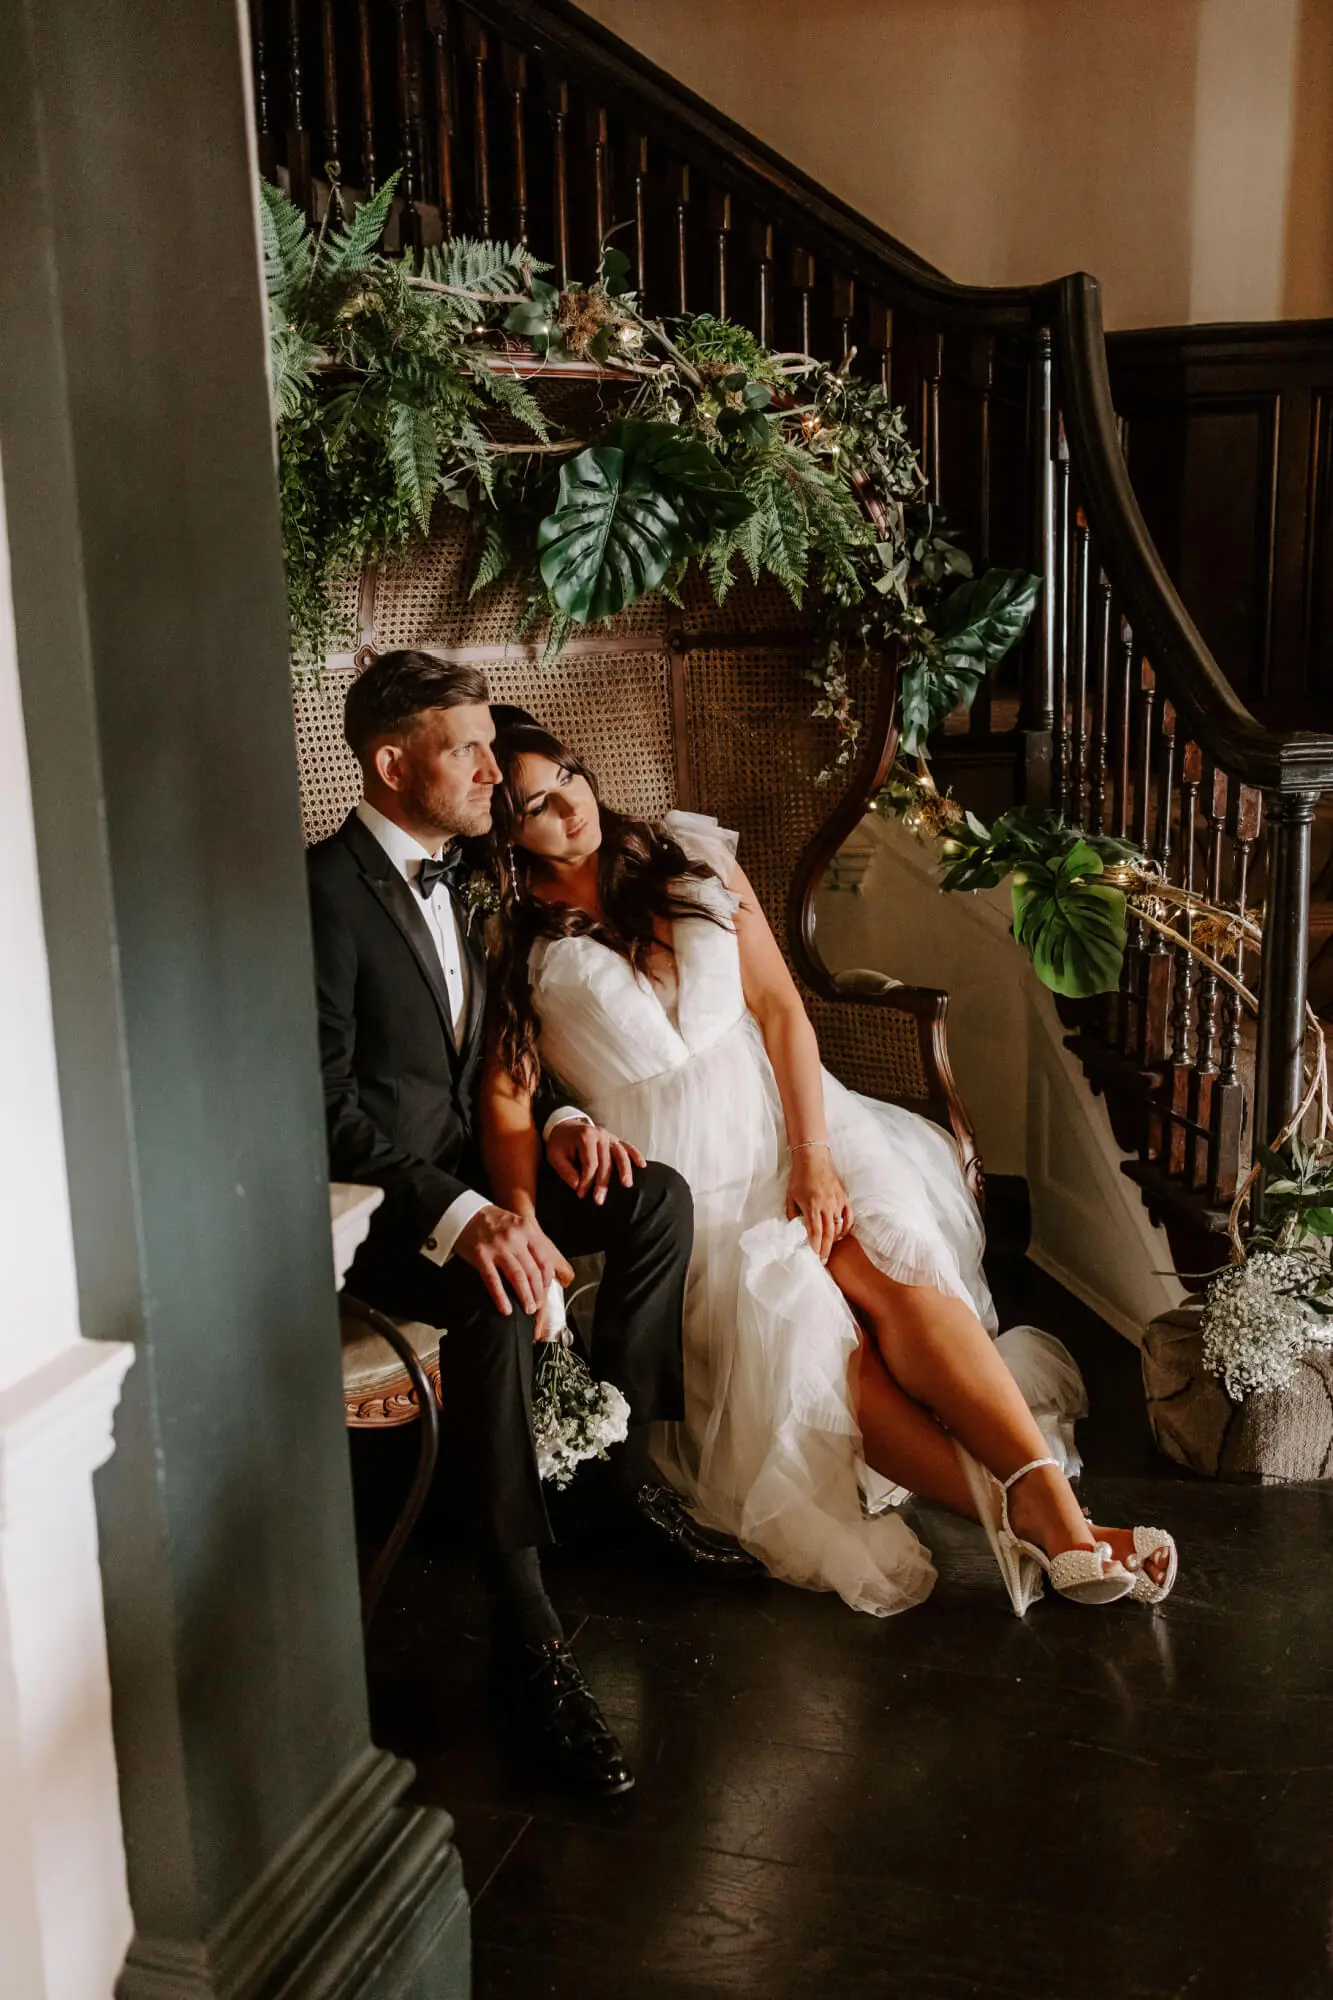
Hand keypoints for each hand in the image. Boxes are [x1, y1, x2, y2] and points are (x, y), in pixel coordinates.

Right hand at [455, 1205, 573, 1315]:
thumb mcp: (517, 1224)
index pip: (544, 1258)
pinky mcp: (481, 1256)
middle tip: (538, 1306)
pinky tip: (506, 1308)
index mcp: (527, 1229)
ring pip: (517, 1277)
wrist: (465, 1212)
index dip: (546, 1278)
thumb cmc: (493, 1221)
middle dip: (537, 1292)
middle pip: (532, 1271)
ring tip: (528, 1309)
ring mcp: (498, 1247)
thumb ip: (530, 1242)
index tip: (545, 1289)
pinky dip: (501, 1298)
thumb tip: (541, 1269)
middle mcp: (515, 1237)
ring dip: (525, 1296)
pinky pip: (494, 1281)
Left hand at [546, 1118, 645, 1204]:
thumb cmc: (559, 1143)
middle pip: (606, 1162)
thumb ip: (565, 1171)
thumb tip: (578, 1185)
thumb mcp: (554, 1156)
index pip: (590, 1163)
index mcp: (585, 1137)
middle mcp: (600, 1135)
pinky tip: (642, 1165)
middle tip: (599, 1200)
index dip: (586, 1181)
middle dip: (603, 1183)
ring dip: (624, 1170)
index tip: (581, 1194)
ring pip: (620, 1154)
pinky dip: (635, 1155)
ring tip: (626, 1185)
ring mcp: (609, 1136)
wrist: (564, 1126)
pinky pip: (627, 1146)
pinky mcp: (614, 1139)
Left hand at [786, 1145, 853, 1263]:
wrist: (813, 1158)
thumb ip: (792, 1213)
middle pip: (828, 1233)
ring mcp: (837, 1202)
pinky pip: (848, 1217)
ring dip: (834, 1240)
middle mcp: (826, 1206)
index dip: (816, 1246)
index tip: (815, 1257)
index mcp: (812, 1206)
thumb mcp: (790, 1196)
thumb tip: (794, 1227)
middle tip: (823, 1261)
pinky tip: (841, 1234)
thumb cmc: (800, 1176)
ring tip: (829, 1249)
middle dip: (825, 1249)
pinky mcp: (844, 1197)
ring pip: (838, 1226)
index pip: (815, 1232)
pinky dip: (846, 1227)